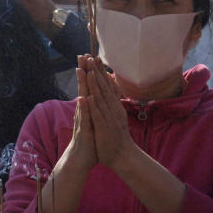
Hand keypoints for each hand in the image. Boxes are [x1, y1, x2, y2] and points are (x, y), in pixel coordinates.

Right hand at [63, 55, 99, 173]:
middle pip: (83, 87)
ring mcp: (82, 119)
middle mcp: (83, 110)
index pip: (88, 86)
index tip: (89, 57)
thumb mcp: (92, 120)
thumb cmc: (89, 140)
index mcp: (88, 108)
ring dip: (81, 85)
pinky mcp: (83, 130)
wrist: (81, 158)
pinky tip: (83, 98)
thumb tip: (92, 96)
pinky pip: (84, 117)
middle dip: (83, 72)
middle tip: (82, 55)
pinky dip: (84, 108)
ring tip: (80, 70)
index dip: (88, 72)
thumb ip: (91, 108)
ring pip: (82, 98)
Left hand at [83, 56, 135, 171]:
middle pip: (103, 87)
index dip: (99, 71)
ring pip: (101, 98)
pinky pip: (99, 116)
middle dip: (96, 72)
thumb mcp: (113, 116)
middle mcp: (112, 109)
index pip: (105, 85)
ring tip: (89, 71)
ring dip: (95, 85)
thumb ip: (110, 103)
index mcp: (113, 105)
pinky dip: (94, 106)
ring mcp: (109, 118)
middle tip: (89, 57)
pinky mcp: (104, 128)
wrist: (123, 156)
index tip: (93, 57)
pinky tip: (89, 97)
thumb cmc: (116, 136)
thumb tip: (107, 89)